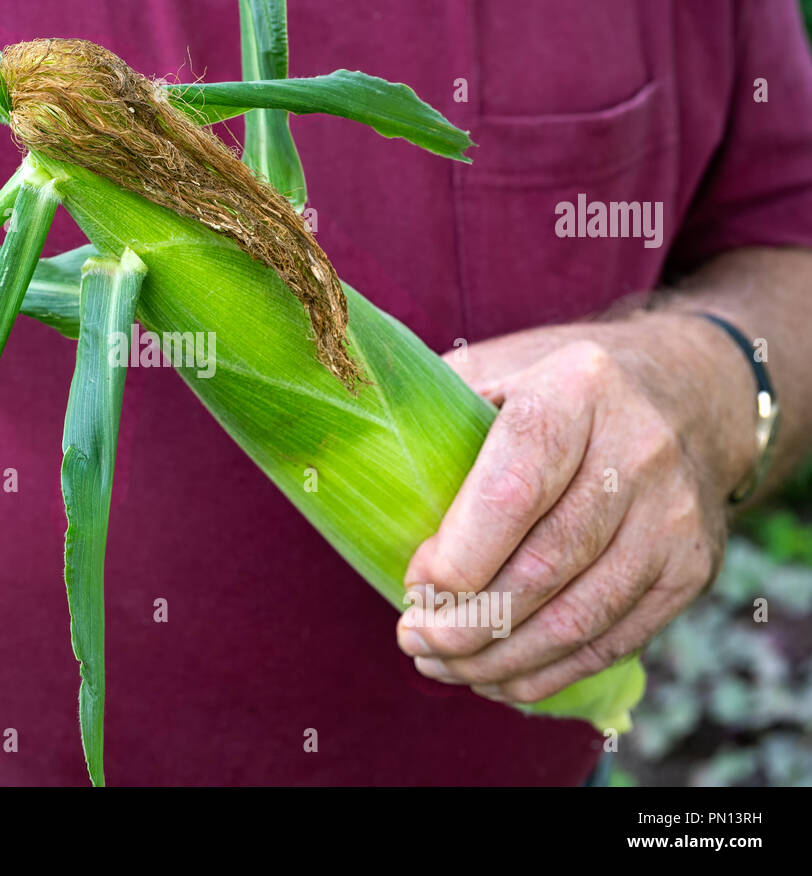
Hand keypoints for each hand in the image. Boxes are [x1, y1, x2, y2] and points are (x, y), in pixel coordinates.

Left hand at [395, 311, 755, 704]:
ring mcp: (673, 515)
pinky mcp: (691, 568)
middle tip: (412, 638)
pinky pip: (612, 640)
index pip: (514, 489)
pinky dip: (547, 672)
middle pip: (544, 564)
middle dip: (467, 620)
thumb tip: (353, 453)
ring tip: (441, 664)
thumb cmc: (557, 388)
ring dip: (498, 658)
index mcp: (576, 388)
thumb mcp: (498, 367)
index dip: (459, 553)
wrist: (688, 394)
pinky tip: (495, 678)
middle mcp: (637, 450)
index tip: (414, 586)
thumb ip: (432, 404)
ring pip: (578, 616)